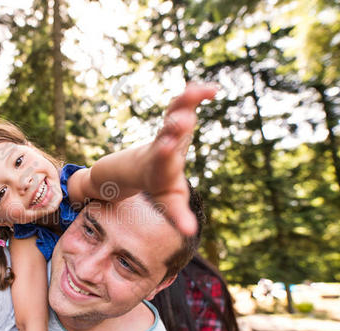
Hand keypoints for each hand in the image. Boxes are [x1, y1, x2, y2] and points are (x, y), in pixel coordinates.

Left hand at [143, 83, 216, 234]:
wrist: (128, 167)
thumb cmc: (155, 185)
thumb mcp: (166, 201)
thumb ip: (178, 216)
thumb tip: (190, 232)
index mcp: (157, 170)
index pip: (161, 167)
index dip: (166, 162)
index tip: (167, 153)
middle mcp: (160, 150)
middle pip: (166, 136)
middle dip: (172, 130)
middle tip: (179, 120)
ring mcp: (165, 132)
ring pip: (172, 114)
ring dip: (183, 103)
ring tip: (197, 91)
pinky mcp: (172, 118)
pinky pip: (182, 104)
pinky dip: (195, 95)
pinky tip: (211, 88)